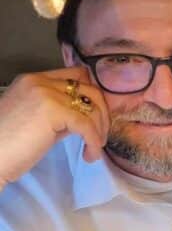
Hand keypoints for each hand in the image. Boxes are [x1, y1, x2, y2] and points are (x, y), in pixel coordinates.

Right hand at [0, 66, 109, 187]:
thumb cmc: (7, 147)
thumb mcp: (36, 121)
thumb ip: (59, 113)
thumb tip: (84, 118)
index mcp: (33, 80)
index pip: (76, 76)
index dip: (93, 96)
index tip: (97, 117)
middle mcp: (40, 81)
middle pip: (90, 89)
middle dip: (102, 113)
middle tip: (101, 136)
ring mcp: (46, 94)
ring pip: (92, 107)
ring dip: (100, 130)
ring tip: (94, 149)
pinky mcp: (52, 111)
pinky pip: (86, 125)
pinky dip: (94, 141)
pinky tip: (90, 155)